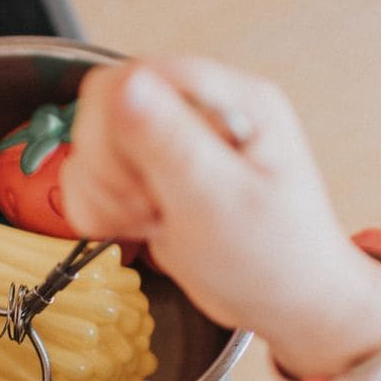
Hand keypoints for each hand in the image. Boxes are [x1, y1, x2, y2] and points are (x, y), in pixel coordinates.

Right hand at [64, 56, 380, 377]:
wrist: (287, 304)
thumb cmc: (274, 258)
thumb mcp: (221, 203)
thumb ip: (172, 142)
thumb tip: (126, 83)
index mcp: (233, 100)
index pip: (140, 76)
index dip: (119, 126)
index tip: (140, 181)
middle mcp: (202, 109)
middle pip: (106, 104)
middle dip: (110, 165)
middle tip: (146, 207)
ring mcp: (174, 140)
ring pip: (93, 139)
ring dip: (103, 190)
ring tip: (149, 220)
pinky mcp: (152, 172)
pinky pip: (94, 172)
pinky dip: (100, 205)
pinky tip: (137, 227)